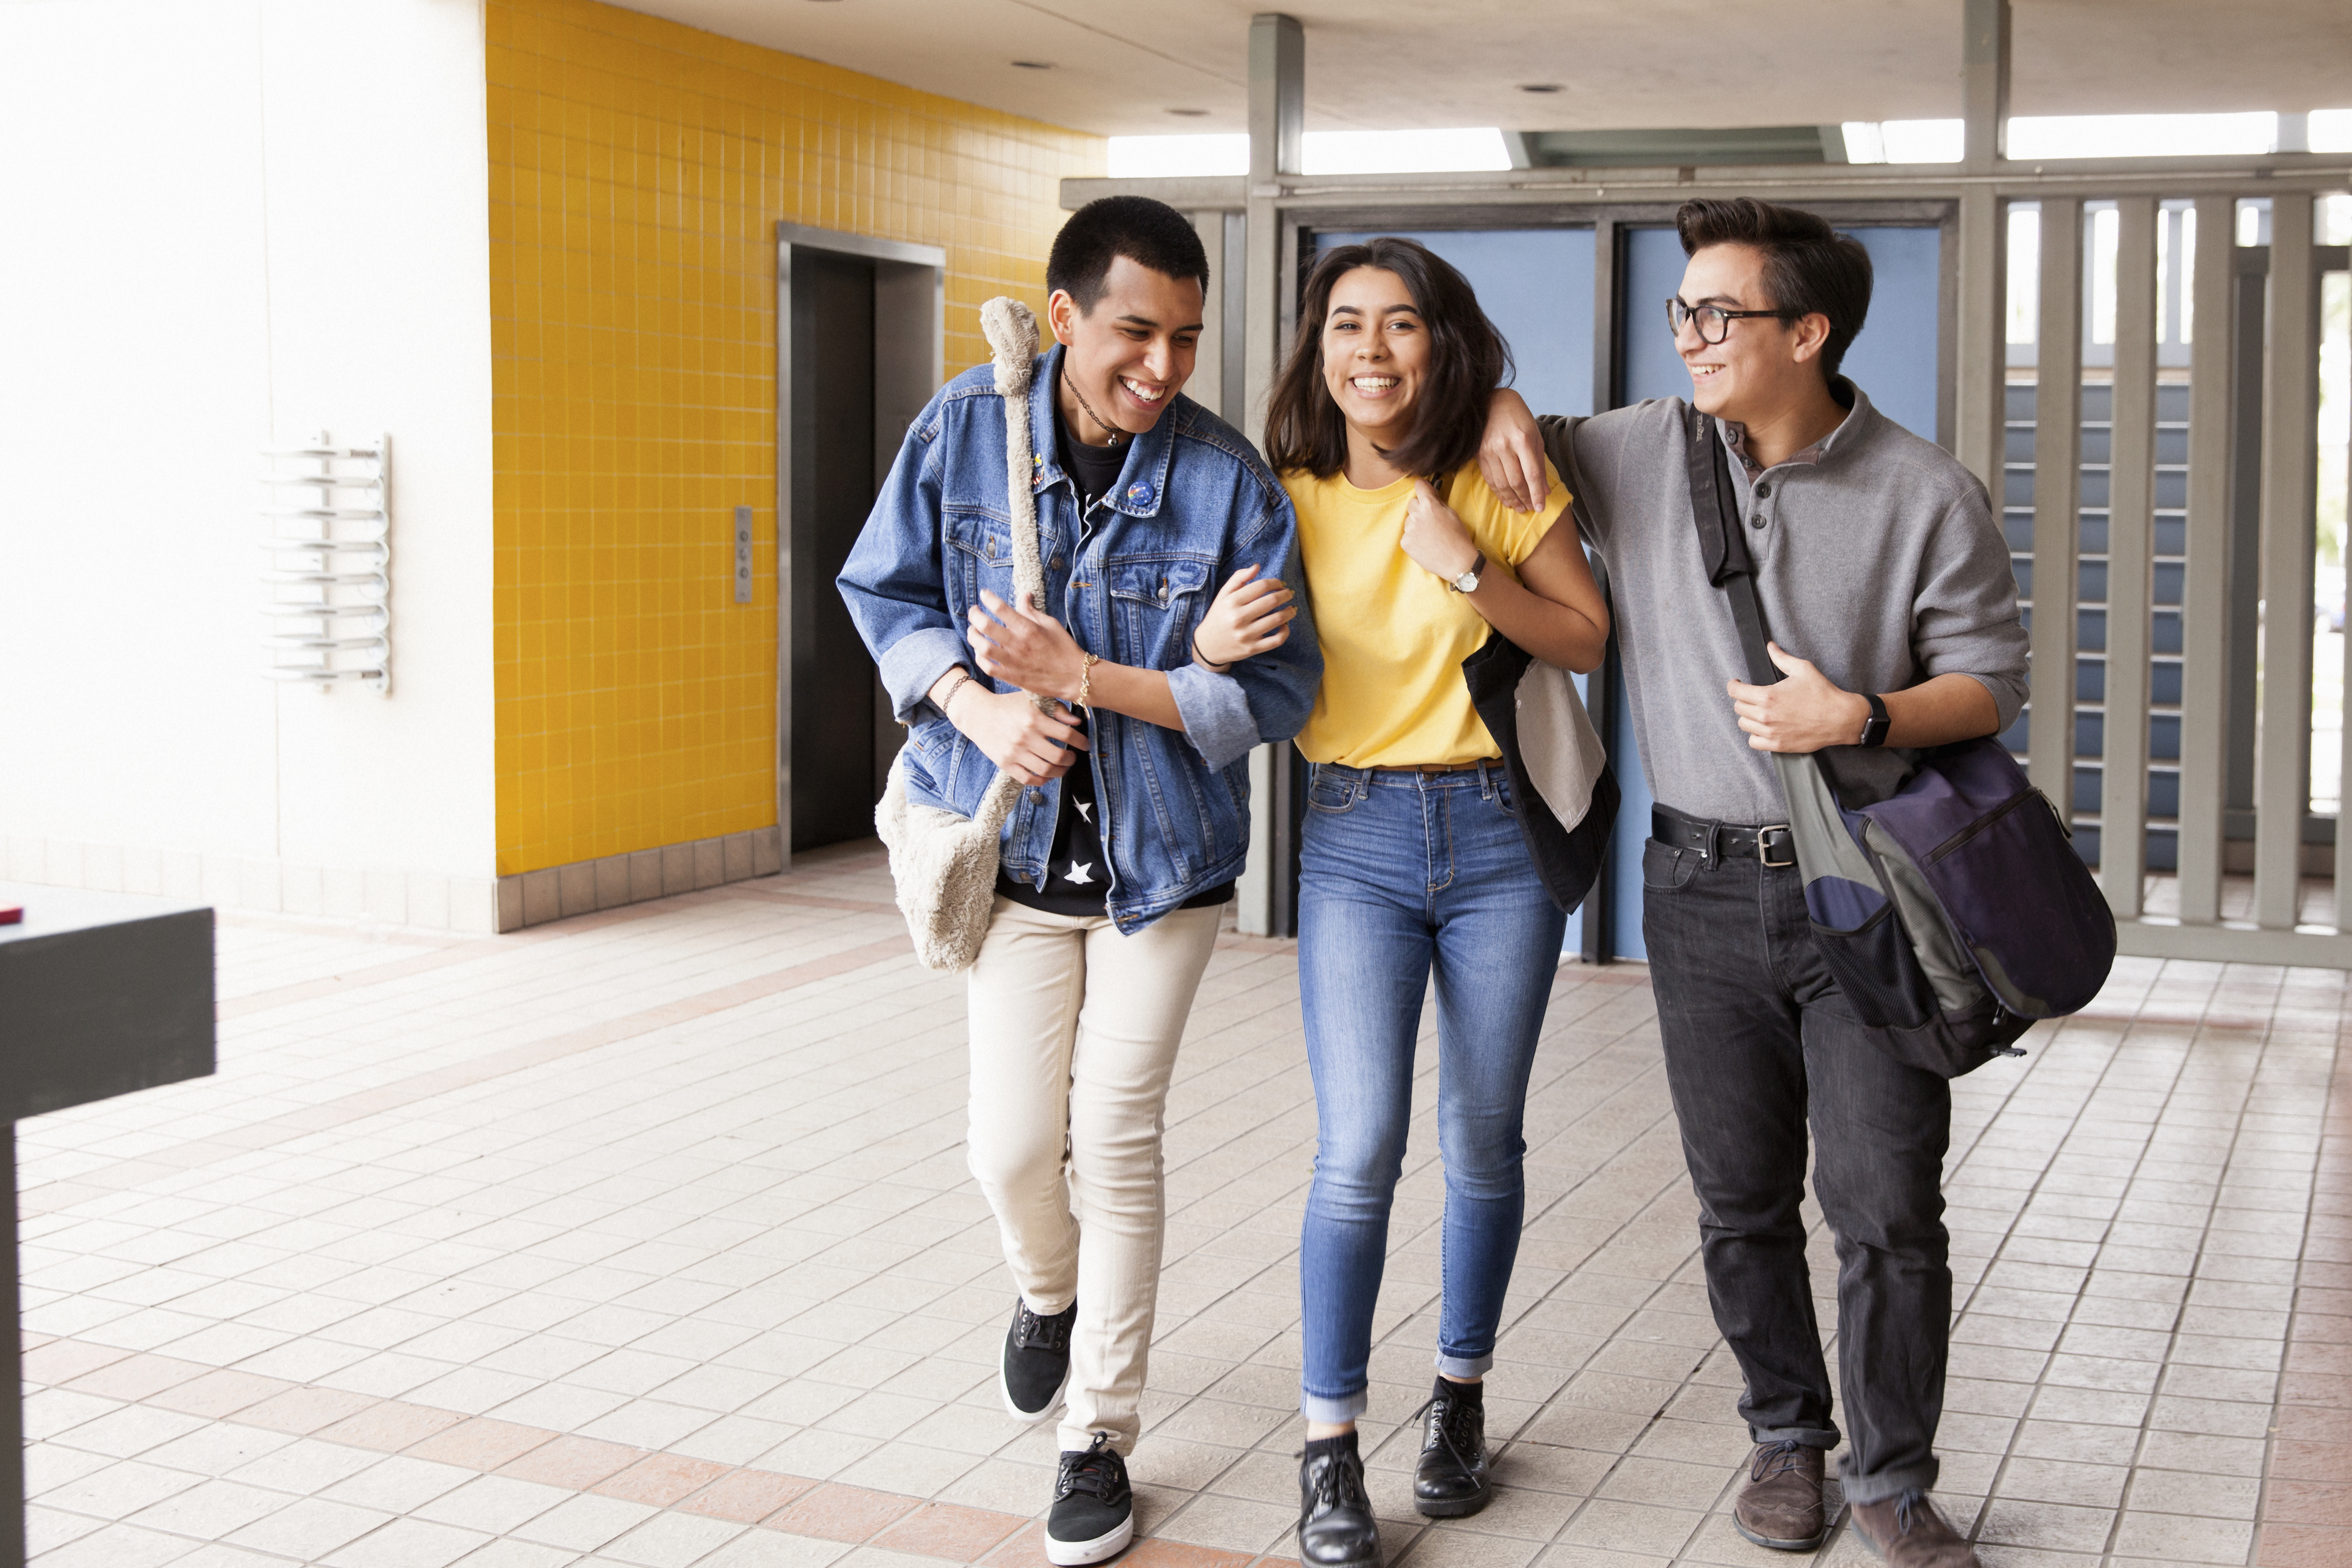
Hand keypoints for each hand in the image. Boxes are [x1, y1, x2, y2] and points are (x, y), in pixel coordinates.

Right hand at [951, 685, 1088, 784]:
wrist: (978, 714)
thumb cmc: (1009, 705)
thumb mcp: (1032, 699)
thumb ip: (1056, 708)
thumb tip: (1077, 721)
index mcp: (1035, 719)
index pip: (1067, 735)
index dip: (1081, 742)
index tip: (1085, 744)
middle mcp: (1026, 737)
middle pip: (1059, 756)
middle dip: (1071, 759)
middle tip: (1073, 757)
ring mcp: (1015, 752)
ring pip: (1046, 770)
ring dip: (1060, 772)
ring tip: (1063, 767)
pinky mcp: (1006, 763)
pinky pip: (1028, 779)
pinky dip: (1042, 781)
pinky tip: (1047, 775)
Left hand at [969, 588, 1085, 701]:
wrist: (1074, 676)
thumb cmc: (1064, 648)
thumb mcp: (1051, 624)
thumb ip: (1032, 611)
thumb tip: (1023, 596)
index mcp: (1028, 628)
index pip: (1000, 608)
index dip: (988, 598)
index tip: (984, 594)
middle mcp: (1017, 644)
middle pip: (985, 626)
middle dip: (975, 615)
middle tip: (974, 611)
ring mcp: (1012, 662)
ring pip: (982, 647)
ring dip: (973, 636)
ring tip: (973, 630)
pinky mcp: (1011, 676)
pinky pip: (988, 667)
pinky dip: (980, 658)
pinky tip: (980, 651)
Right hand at [1194, 565, 1295, 665]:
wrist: (1208, 646)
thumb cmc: (1219, 616)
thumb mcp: (1223, 595)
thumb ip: (1238, 578)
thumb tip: (1257, 566)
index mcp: (1231, 602)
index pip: (1261, 586)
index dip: (1275, 582)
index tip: (1281, 583)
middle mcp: (1238, 618)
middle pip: (1271, 601)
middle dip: (1285, 594)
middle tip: (1289, 593)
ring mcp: (1246, 635)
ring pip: (1277, 620)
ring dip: (1289, 611)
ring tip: (1292, 608)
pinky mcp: (1252, 649)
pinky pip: (1276, 640)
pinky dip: (1285, 631)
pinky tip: (1285, 625)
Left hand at [1399, 480, 1479, 581]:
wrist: (1457, 562)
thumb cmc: (1458, 537)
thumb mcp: (1452, 514)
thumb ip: (1438, 502)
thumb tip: (1430, 493)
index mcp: (1429, 505)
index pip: (1419, 485)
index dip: (1424, 488)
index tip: (1425, 492)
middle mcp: (1416, 515)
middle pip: (1412, 504)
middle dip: (1420, 508)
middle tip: (1431, 520)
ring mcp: (1409, 530)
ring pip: (1409, 521)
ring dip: (1417, 525)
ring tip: (1430, 536)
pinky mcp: (1405, 542)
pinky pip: (1407, 535)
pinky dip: (1414, 538)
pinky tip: (1425, 544)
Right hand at [1477, 388, 1546, 513]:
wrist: (1492, 402)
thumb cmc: (1518, 418)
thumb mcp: (1535, 436)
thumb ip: (1540, 463)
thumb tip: (1545, 490)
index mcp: (1523, 439)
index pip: (1532, 473)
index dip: (1537, 493)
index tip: (1541, 508)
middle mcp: (1505, 445)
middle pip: (1517, 481)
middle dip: (1525, 499)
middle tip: (1530, 509)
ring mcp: (1490, 450)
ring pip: (1502, 483)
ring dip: (1512, 499)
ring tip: (1519, 508)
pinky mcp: (1479, 454)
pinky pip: (1490, 479)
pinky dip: (1499, 492)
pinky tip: (1506, 499)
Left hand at [1729, 643, 1872, 751]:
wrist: (1840, 718)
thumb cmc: (1823, 693)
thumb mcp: (1802, 669)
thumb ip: (1781, 658)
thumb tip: (1771, 647)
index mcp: (1768, 696)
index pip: (1735, 692)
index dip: (1733, 685)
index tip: (1737, 683)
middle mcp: (1765, 716)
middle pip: (1738, 708)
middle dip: (1743, 700)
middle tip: (1752, 696)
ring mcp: (1771, 732)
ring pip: (1744, 725)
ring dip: (1749, 717)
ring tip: (1758, 711)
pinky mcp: (1778, 745)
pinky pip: (1754, 742)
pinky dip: (1755, 735)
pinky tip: (1763, 727)